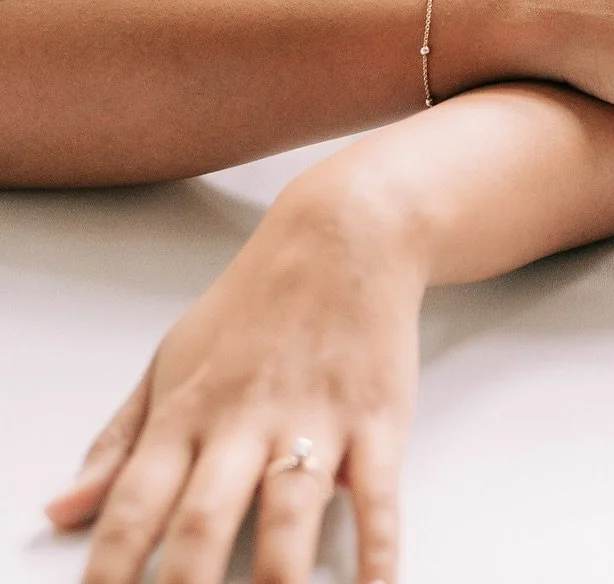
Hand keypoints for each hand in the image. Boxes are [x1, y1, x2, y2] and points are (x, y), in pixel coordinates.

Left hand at [45, 170, 422, 583]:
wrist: (344, 235)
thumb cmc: (255, 302)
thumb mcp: (172, 358)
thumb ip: (119, 441)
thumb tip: (61, 510)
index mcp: (188, 411)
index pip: (134, 503)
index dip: (111, 567)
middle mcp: (246, 421)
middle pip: (205, 518)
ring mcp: (314, 420)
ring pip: (288, 511)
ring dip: (278, 576)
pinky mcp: (376, 419)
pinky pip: (378, 494)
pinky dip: (379, 548)